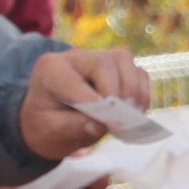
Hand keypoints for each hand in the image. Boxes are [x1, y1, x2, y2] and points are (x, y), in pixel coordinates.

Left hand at [21, 48, 152, 160]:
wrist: (50, 119)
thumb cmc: (47, 123)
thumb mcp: (50, 130)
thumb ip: (73, 127)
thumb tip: (101, 124)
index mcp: (50, 69)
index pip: (72, 79)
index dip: (91, 100)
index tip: (108, 122)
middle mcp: (75, 57)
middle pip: (103, 62)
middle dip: (115, 90)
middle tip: (122, 118)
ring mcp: (98, 58)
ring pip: (123, 59)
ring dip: (132, 88)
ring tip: (132, 115)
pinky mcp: (116, 68)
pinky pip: (136, 71)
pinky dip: (141, 92)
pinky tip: (136, 113)